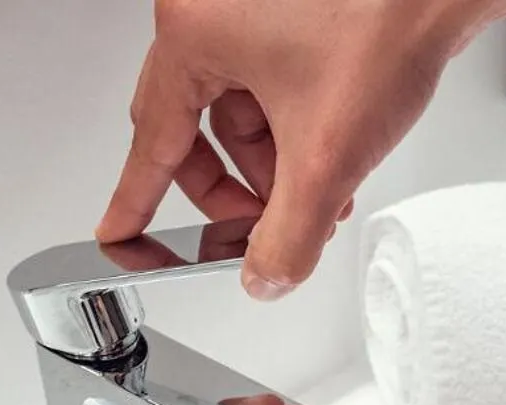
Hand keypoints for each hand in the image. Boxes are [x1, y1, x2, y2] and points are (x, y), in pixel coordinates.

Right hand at [98, 0, 500, 300]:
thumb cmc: (385, 27)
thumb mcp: (326, 157)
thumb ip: (287, 235)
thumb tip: (265, 277)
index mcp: (194, 34)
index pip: (154, 141)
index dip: (137, 200)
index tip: (120, 234)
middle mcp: (208, 14)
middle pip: (195, 134)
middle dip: (237, 192)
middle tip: (258, 231)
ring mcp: (244, 12)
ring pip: (238, 117)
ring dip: (274, 168)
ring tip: (321, 197)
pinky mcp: (280, 16)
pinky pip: (265, 93)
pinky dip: (292, 135)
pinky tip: (329, 160)